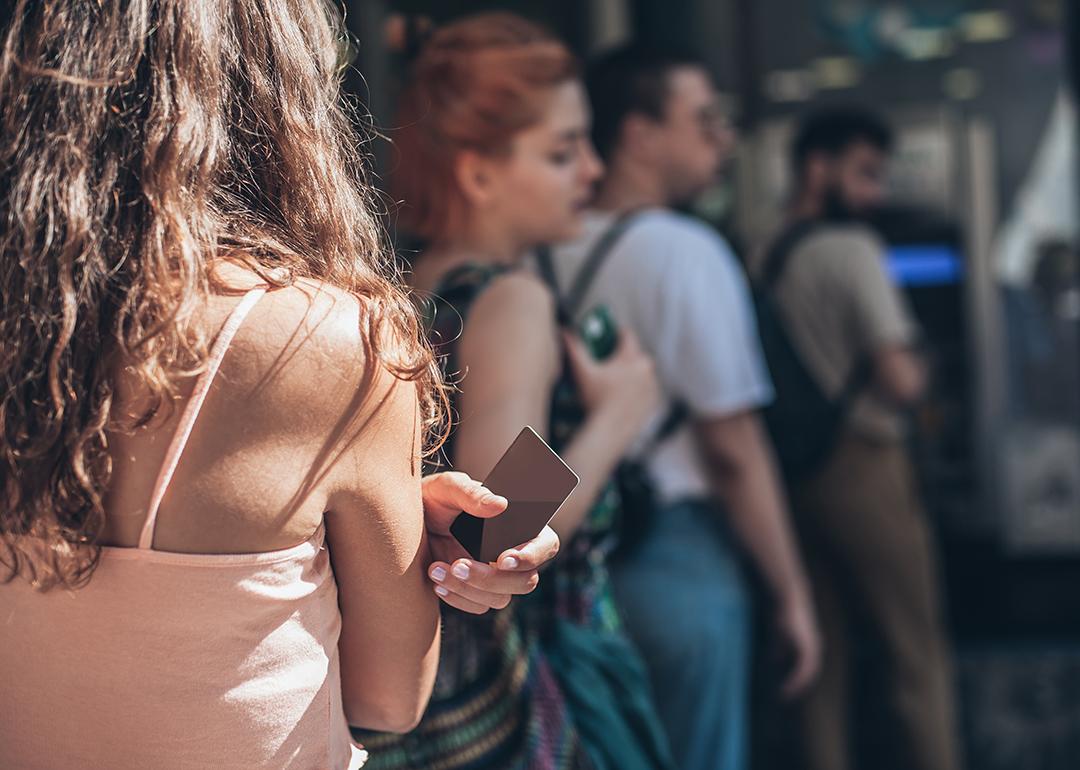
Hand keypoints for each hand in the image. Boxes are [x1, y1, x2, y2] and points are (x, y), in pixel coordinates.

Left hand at [421, 471, 559, 613]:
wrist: (404, 526)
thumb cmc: (433, 499)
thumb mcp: (447, 488)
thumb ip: (472, 493)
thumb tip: (500, 505)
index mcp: (518, 525)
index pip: (546, 544)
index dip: (531, 556)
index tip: (502, 558)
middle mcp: (512, 553)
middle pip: (525, 581)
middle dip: (491, 578)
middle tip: (458, 564)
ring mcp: (495, 576)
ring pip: (500, 598)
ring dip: (469, 588)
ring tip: (435, 569)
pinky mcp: (476, 592)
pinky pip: (478, 607)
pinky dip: (457, 598)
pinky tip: (436, 582)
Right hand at [563, 328, 662, 437]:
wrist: (609, 431)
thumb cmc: (596, 401)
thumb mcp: (582, 372)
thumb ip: (574, 349)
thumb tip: (565, 332)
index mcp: (632, 357)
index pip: (627, 335)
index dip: (615, 333)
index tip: (606, 338)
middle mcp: (647, 369)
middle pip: (633, 355)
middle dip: (620, 357)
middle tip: (604, 365)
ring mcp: (652, 386)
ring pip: (640, 372)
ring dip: (630, 374)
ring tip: (612, 385)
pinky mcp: (653, 402)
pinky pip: (645, 389)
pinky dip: (636, 390)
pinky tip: (622, 397)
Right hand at [774, 591, 821, 699]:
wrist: (787, 601)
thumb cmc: (783, 614)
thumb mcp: (780, 635)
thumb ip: (779, 647)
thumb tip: (774, 660)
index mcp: (809, 647)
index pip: (807, 669)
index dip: (798, 680)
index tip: (786, 690)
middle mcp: (814, 649)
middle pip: (809, 674)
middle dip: (798, 686)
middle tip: (785, 697)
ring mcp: (812, 649)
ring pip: (808, 674)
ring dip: (796, 686)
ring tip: (785, 695)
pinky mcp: (807, 648)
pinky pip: (803, 669)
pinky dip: (795, 680)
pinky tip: (786, 685)